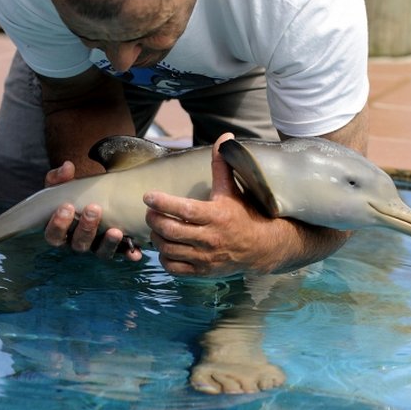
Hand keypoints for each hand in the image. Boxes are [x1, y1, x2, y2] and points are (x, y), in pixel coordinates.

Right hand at [43, 161, 142, 260]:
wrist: (94, 198)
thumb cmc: (74, 195)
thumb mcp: (63, 186)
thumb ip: (60, 177)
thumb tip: (68, 167)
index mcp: (61, 230)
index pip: (54, 235)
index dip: (58, 224)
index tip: (67, 206)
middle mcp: (77, 242)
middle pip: (78, 244)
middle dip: (86, 228)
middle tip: (94, 209)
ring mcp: (97, 247)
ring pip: (100, 252)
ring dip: (108, 243)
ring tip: (116, 231)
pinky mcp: (115, 248)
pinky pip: (121, 255)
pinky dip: (129, 254)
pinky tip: (135, 252)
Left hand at [144, 133, 286, 276]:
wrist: (262, 247)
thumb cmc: (244, 213)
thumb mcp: (232, 189)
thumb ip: (223, 164)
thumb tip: (225, 137)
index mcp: (216, 215)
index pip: (183, 210)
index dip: (162, 202)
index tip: (148, 196)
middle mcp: (210, 238)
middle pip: (170, 230)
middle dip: (153, 219)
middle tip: (150, 212)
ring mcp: (205, 257)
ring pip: (169, 249)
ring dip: (156, 238)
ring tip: (156, 227)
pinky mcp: (203, 272)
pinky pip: (174, 268)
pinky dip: (164, 258)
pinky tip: (166, 247)